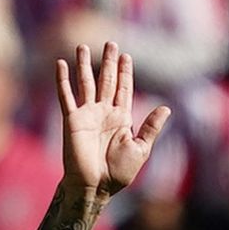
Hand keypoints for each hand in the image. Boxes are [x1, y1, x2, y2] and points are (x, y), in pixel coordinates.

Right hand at [56, 42, 170, 198]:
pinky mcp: (72, 120)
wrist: (95, 186)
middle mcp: (104, 112)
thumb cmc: (118, 173)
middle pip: (106, 81)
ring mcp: (87, 114)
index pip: (123, 89)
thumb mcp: (140, 149)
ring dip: (84, 65)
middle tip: (111, 43)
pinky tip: (62, 64)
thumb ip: (150, 127)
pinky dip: (63, 80)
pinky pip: (66, 96)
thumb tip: (166, 108)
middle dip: (108, 62)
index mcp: (121, 118)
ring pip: (86, 83)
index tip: (126, 55)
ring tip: (84, 46)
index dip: (125, 72)